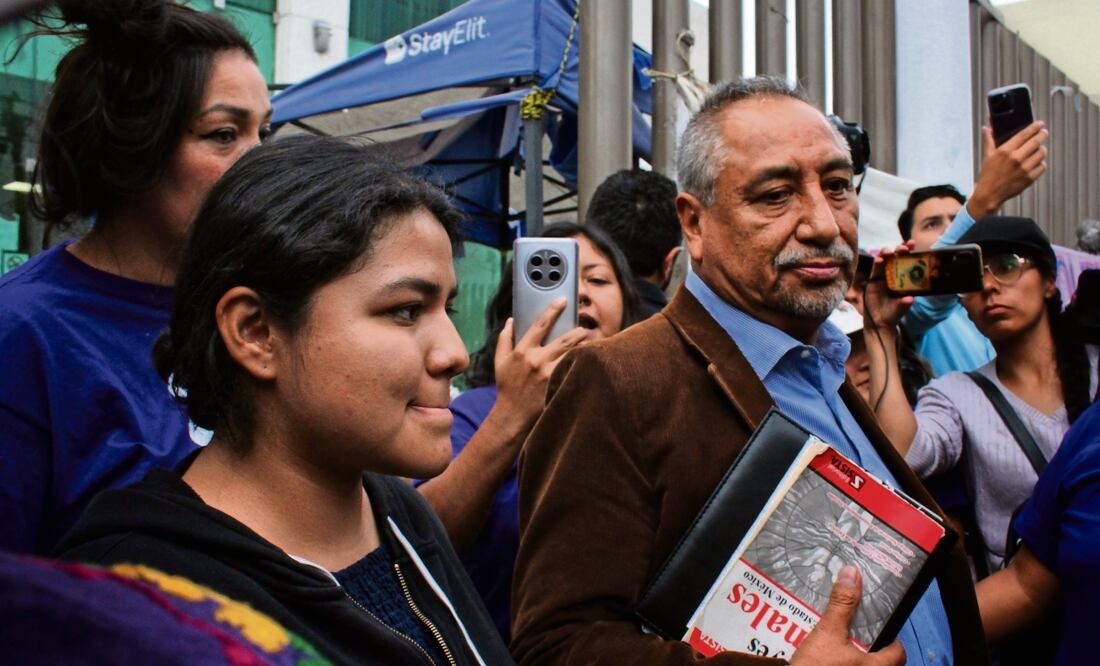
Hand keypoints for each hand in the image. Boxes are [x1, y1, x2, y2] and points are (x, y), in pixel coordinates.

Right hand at [492, 299, 586, 433]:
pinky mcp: (558, 386)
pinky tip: (591, 361)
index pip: (540, 324)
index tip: (562, 300)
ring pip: (574, 354)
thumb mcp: (500, 362)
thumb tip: (510, 320)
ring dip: (584, 346)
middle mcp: (537, 360)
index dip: (553, 310)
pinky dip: (583, 364)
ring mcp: (549, 374)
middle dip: (578, 331)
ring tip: (591, 343)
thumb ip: (504, 339)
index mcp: (523, 351)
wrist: (512, 417)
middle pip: (565, 339)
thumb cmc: (507, 388)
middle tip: (584, 328)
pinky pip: (575, 370)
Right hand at [790, 566, 905, 665]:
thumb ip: (842, 604)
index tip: (886, 631)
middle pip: (884, 665)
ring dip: (858, 659)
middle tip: (862, 636)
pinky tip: (831, 660)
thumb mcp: (828, 632)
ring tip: (844, 647)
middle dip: (875, 651)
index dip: (894, 641)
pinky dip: (845, 665)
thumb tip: (852, 573)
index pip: (898, 653)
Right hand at [862, 245, 914, 331]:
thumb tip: (910, 299)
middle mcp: (895, 274)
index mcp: (905, 278)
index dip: (910, 252)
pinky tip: (879, 260)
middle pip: (897, 257)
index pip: (908, 261)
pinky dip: (877, 262)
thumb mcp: (900, 309)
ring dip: (887, 253)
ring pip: (886, 259)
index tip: (913, 244)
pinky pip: (875, 267)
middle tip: (903, 249)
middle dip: (899, 249)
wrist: (879, 321)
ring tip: (888, 253)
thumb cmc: (893, 314)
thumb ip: (904, 304)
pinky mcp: (873, 278)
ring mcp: (884, 275)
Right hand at [967, 121, 1047, 217]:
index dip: (1035, 127)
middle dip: (1042, 134)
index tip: (1040, 124)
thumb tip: (987, 128)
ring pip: (1042, 153)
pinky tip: (1035, 162)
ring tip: (1039, 149)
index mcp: (1005, 151)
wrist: (989, 194)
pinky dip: (1041, 163)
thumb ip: (989, 140)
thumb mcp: (987, 156)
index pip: (1024, 134)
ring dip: (1042, 149)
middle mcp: (1016, 159)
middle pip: (1037, 142)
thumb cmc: (988, 174)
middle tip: (1044, 133)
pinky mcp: (1030, 178)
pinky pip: (1042, 166)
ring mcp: (1024, 169)